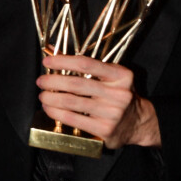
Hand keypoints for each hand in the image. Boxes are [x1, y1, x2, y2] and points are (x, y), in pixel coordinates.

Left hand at [37, 55, 160, 148]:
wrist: (140, 123)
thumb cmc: (117, 94)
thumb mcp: (110, 75)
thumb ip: (85, 64)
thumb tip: (52, 50)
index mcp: (120, 75)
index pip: (86, 63)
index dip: (63, 61)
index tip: (47, 61)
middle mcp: (118, 93)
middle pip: (76, 84)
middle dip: (53, 81)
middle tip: (40, 81)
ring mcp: (112, 113)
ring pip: (72, 102)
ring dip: (51, 98)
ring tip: (42, 95)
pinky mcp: (105, 130)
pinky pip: (74, 119)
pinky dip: (57, 113)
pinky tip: (49, 109)